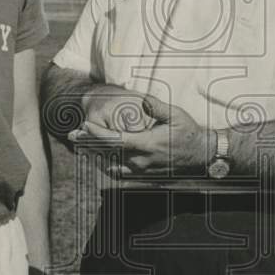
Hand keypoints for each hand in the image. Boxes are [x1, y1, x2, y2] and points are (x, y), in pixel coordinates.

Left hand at [74, 93, 208, 177]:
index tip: (84, 126)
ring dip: (94, 155)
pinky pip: (119, 173)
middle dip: (88, 143)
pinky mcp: (144, 176)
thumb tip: (141, 98)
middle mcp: (141, 161)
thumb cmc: (189, 132)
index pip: (115, 140)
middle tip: (71, 135)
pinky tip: (98, 159)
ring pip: (110, 165)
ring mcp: (142, 171)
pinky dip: (106, 165)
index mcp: (147, 144)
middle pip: (107, 153)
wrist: (202, 155)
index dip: (97, 134)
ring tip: (80, 146)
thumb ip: (156, 106)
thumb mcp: (176, 115)